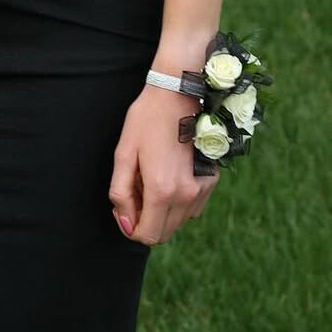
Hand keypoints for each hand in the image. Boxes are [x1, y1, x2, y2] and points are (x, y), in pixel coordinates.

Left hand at [108, 87, 216, 246]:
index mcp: (162, 190)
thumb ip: (121, 193)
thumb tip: (127, 223)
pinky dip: (177, 202)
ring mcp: (201, 191)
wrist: (176, 96)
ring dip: (161, 212)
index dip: (130, 227)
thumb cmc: (145, 121)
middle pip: (163, 233)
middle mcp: (186, 196)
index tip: (123, 208)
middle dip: (145, 220)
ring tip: (151, 179)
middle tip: (135, 190)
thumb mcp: (123, 154)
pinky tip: (168, 176)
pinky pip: (191, 209)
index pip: (148, 235)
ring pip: (178, 223)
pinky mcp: (210, 183)